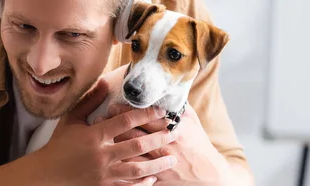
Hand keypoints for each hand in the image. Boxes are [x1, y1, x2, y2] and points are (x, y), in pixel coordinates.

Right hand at [32, 80, 179, 185]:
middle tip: (174, 133)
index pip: (126, 122)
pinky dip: (142, 183)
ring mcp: (104, 174)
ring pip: (137, 169)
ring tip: (172, 159)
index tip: (161, 111)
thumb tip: (105, 82)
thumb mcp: (71, 120)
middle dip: (159, 139)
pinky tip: (154, 178)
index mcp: (95, 136)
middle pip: (137, 145)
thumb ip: (90, 101)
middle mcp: (102, 155)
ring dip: (157, 164)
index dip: (146, 115)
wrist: (46, 175)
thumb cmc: (59, 146)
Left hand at [106, 104, 233, 185]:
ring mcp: (160, 164)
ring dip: (114, 144)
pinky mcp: (157, 178)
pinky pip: (136, 172)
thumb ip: (178, 106)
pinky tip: (111, 158)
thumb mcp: (192, 122)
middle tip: (101, 119)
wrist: (208, 173)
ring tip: (102, 137)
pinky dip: (122, 166)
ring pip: (131, 153)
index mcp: (174, 130)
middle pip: (134, 134)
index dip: (127, 112)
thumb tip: (167, 90)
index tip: (113, 106)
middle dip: (115, 126)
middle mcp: (165, 147)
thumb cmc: (199, 144)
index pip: (146, 118)